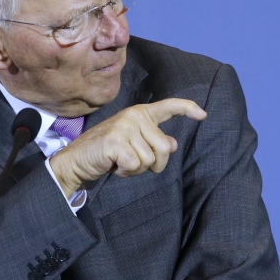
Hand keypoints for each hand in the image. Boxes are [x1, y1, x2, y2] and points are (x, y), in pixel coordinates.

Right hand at [50, 99, 207, 197]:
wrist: (76, 161)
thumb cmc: (108, 154)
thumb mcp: (134, 145)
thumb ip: (154, 142)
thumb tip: (173, 143)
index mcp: (141, 113)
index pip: (170, 106)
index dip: (189, 109)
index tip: (203, 115)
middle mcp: (134, 116)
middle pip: (164, 149)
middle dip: (153, 164)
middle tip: (131, 162)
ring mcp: (124, 127)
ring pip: (150, 160)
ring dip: (137, 169)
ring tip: (120, 162)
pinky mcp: (116, 141)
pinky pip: (136, 165)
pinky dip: (126, 172)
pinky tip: (113, 166)